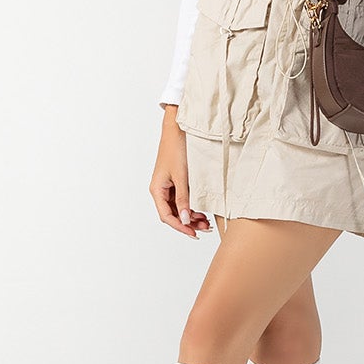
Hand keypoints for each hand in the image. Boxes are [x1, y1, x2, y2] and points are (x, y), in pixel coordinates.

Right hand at [151, 106, 212, 238]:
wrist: (178, 129)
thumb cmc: (176, 149)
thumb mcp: (182, 177)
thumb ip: (183, 199)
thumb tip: (185, 220)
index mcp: (156, 190)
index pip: (167, 216)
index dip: (180, 227)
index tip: (194, 233)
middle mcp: (160, 190)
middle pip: (173, 214)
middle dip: (188, 223)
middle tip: (205, 229)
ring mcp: (168, 186)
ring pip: (179, 209)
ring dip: (191, 216)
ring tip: (206, 222)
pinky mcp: (177, 182)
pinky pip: (182, 200)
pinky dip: (192, 207)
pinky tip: (203, 211)